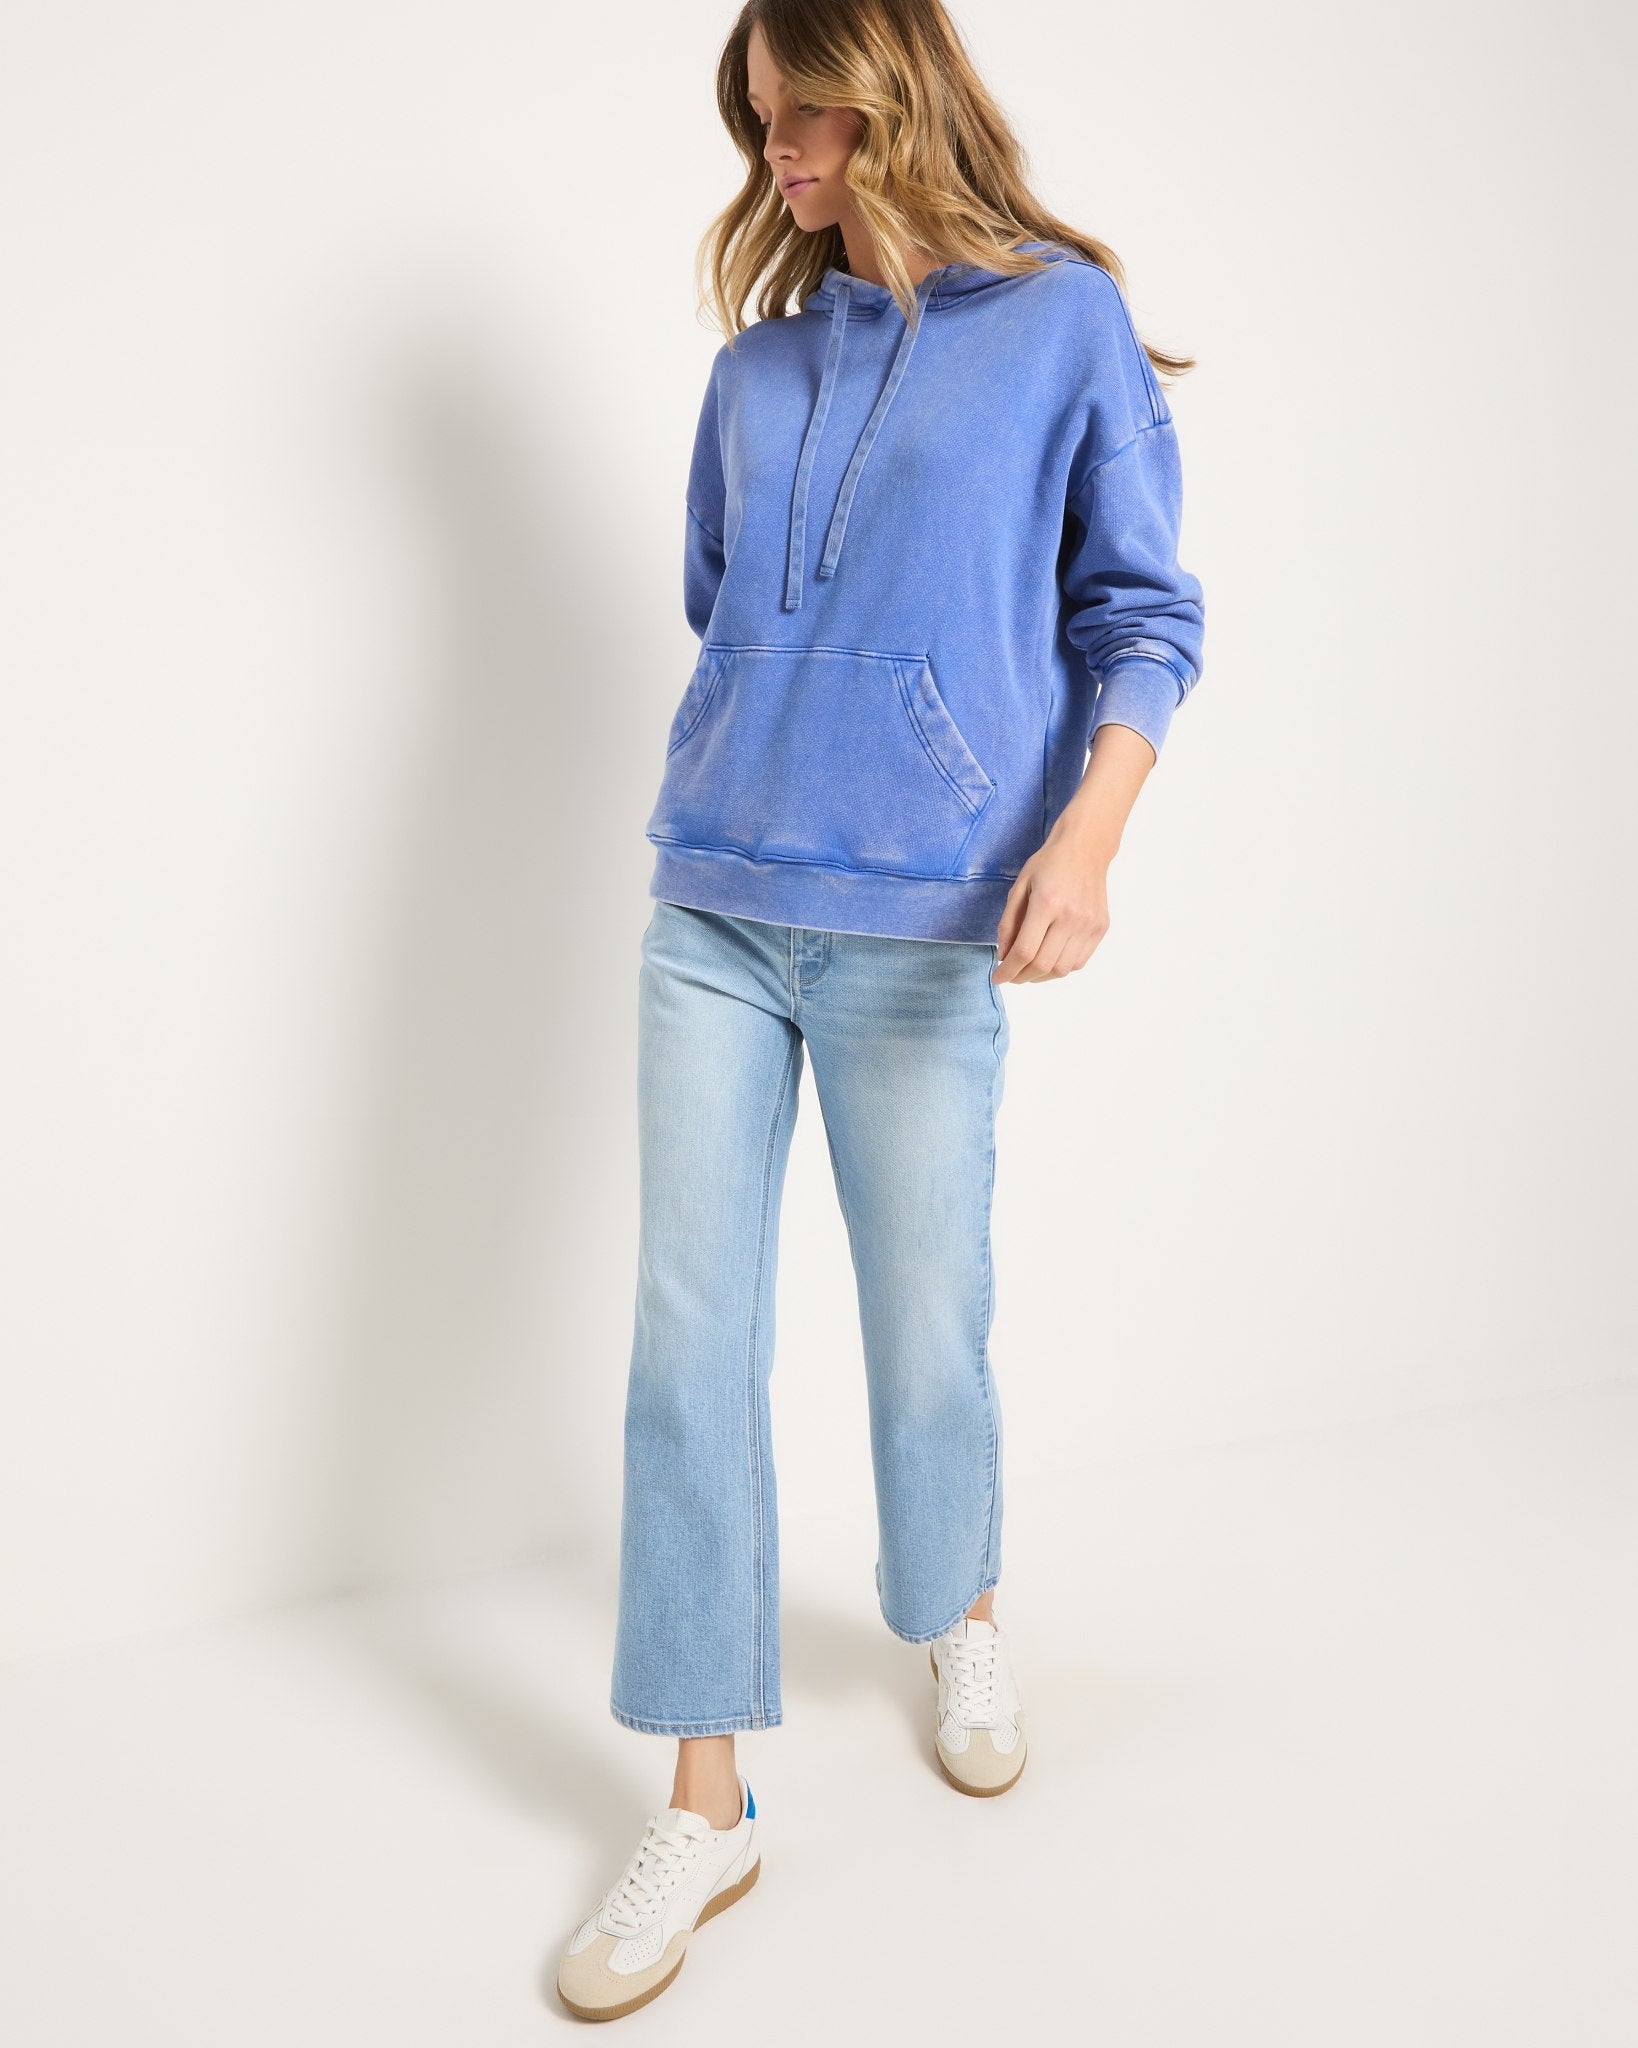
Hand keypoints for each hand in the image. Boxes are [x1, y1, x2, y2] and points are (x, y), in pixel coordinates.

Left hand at [992, 825, 1114, 982]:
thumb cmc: (1048, 864)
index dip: (1008, 970)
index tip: (998, 977)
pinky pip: (1079, 962)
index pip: (1025, 951)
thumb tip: (1004, 955)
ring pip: (1062, 969)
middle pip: (1043, 965)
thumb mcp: (1019, 887)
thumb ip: (1008, 923)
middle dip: (1021, 977)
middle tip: (1011, 975)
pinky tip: (1049, 960)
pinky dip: (1060, 968)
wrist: (1085, 849)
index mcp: (1046, 903)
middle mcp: (1071, 917)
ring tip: (1028, 971)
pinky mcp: (1100, 928)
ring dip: (1041, 977)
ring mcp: (1089, 924)